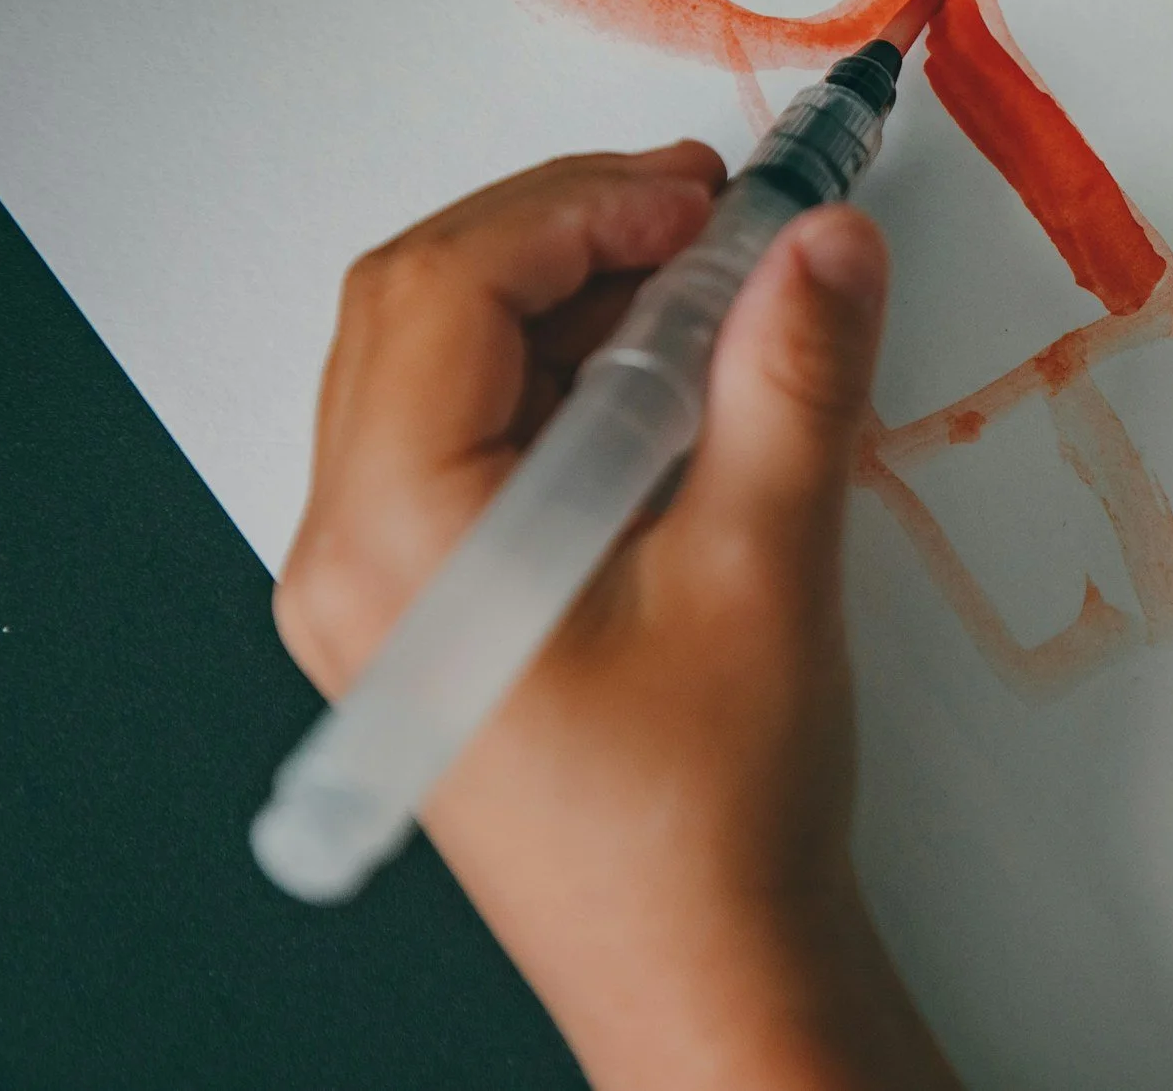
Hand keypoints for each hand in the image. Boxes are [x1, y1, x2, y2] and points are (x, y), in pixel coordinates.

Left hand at [274, 143, 957, 1090]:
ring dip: (576, 307)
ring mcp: (383, 591)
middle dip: (571, 238)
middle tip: (712, 220)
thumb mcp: (764, 567)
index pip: (444, 292)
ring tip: (715, 300)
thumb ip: (792, 377)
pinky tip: (676, 393)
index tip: (709, 197)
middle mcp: (350, 560)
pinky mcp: (434, 613)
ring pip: (446, 372)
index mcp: (394, 542)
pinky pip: (474, 445)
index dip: (579, 210)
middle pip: (422, 313)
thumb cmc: (708, 815)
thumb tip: (821, 236)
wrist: (704, 975)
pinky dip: (570, 385)